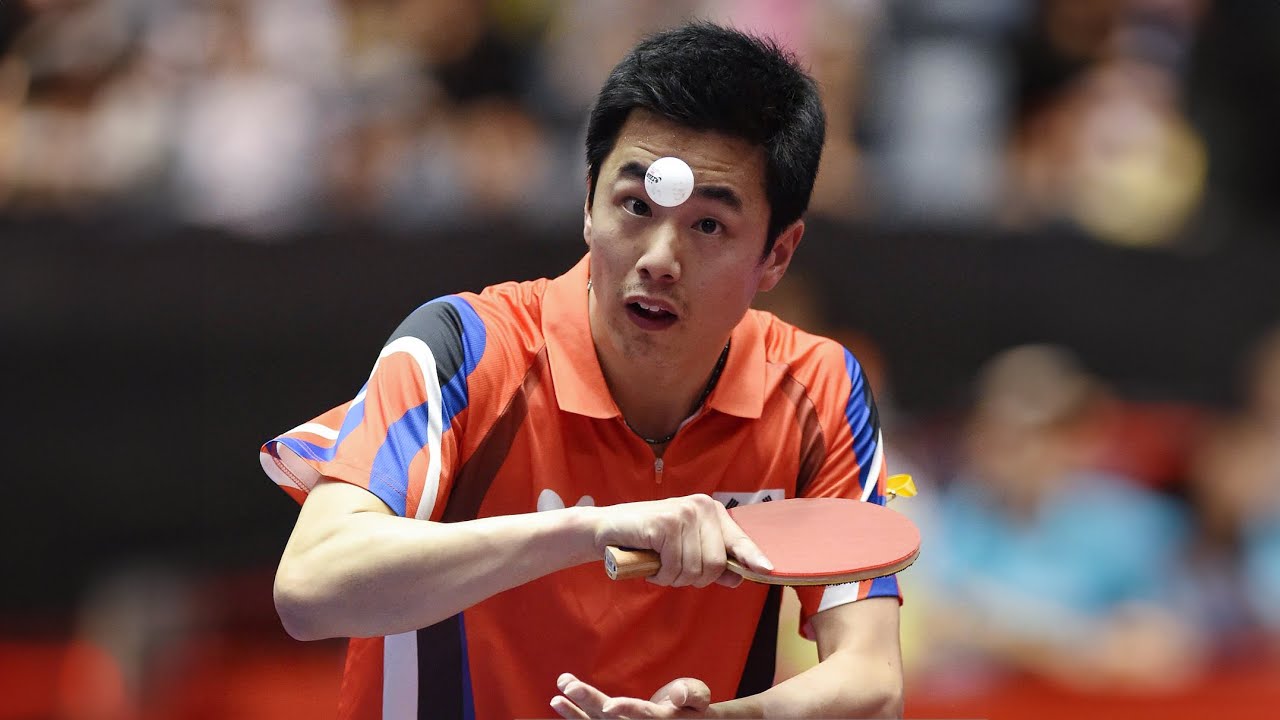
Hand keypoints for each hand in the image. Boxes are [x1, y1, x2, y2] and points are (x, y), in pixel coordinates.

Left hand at [550, 673, 711, 718]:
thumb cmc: (694, 708)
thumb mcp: (699, 698)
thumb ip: (692, 694)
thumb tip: (676, 695)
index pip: (642, 716)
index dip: (627, 710)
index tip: (609, 706)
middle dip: (589, 702)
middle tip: (569, 685)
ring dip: (575, 712)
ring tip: (556, 697)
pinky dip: (575, 715)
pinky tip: (559, 702)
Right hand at [591, 494, 771, 587]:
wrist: (607, 529)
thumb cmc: (647, 540)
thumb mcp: (683, 549)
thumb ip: (711, 561)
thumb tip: (737, 578)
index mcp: (711, 511)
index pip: (739, 539)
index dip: (752, 557)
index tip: (767, 570)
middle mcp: (701, 507)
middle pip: (715, 565)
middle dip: (693, 578)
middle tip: (672, 569)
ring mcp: (683, 513)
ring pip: (694, 569)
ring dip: (673, 577)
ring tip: (658, 563)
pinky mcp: (665, 523)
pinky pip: (673, 566)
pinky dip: (659, 573)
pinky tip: (649, 561)